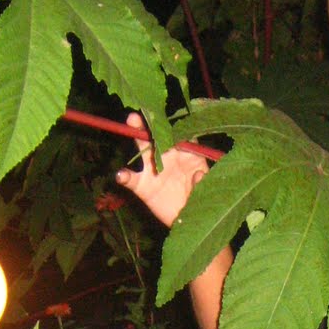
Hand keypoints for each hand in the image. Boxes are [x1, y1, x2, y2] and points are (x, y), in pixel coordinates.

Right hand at [114, 113, 208, 228]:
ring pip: (143, 150)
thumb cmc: (199, 199)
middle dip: (152, 121)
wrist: (187, 219)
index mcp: (188, 154)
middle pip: (159, 135)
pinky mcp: (143, 186)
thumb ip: (204, 181)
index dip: (176, 126)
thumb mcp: (207, 189)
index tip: (172, 118)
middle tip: (145, 109)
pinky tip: (121, 175)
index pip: (182, 134)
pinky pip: (131, 180)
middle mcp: (169, 157)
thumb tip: (198, 175)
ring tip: (131, 122)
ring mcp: (154, 170)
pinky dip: (125, 176)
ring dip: (137, 135)